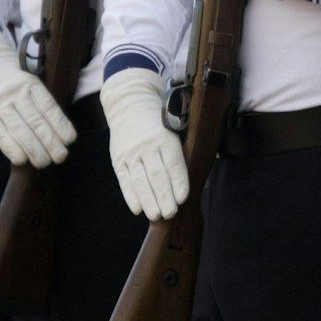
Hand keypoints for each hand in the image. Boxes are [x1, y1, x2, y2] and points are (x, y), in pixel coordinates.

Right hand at [0, 20, 74, 166]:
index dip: (60, 125)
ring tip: (44, 162)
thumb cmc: (10, 75)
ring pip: (19, 130)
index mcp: (31, 83)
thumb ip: (40, 99)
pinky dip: (11, 148)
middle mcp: (16, 93)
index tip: (70, 140)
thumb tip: (58, 128)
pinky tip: (21, 159)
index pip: (49, 106)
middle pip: (36, 122)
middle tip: (61, 157)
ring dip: (34, 150)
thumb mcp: (28, 79)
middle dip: (50, 143)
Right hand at [101, 68, 188, 219]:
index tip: (183, 199)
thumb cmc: (159, 123)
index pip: (173, 164)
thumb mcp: (175, 130)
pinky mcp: (118, 160)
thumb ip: (184, 154)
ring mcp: (131, 153)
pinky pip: (124, 181)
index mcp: (165, 138)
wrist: (130, 105)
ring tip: (156, 215)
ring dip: (148, 200)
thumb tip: (202, 181)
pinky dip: (131, 196)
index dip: (179, 182)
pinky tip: (138, 209)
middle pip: (156, 175)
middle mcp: (147, 146)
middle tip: (170, 213)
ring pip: (140, 180)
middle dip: (164, 196)